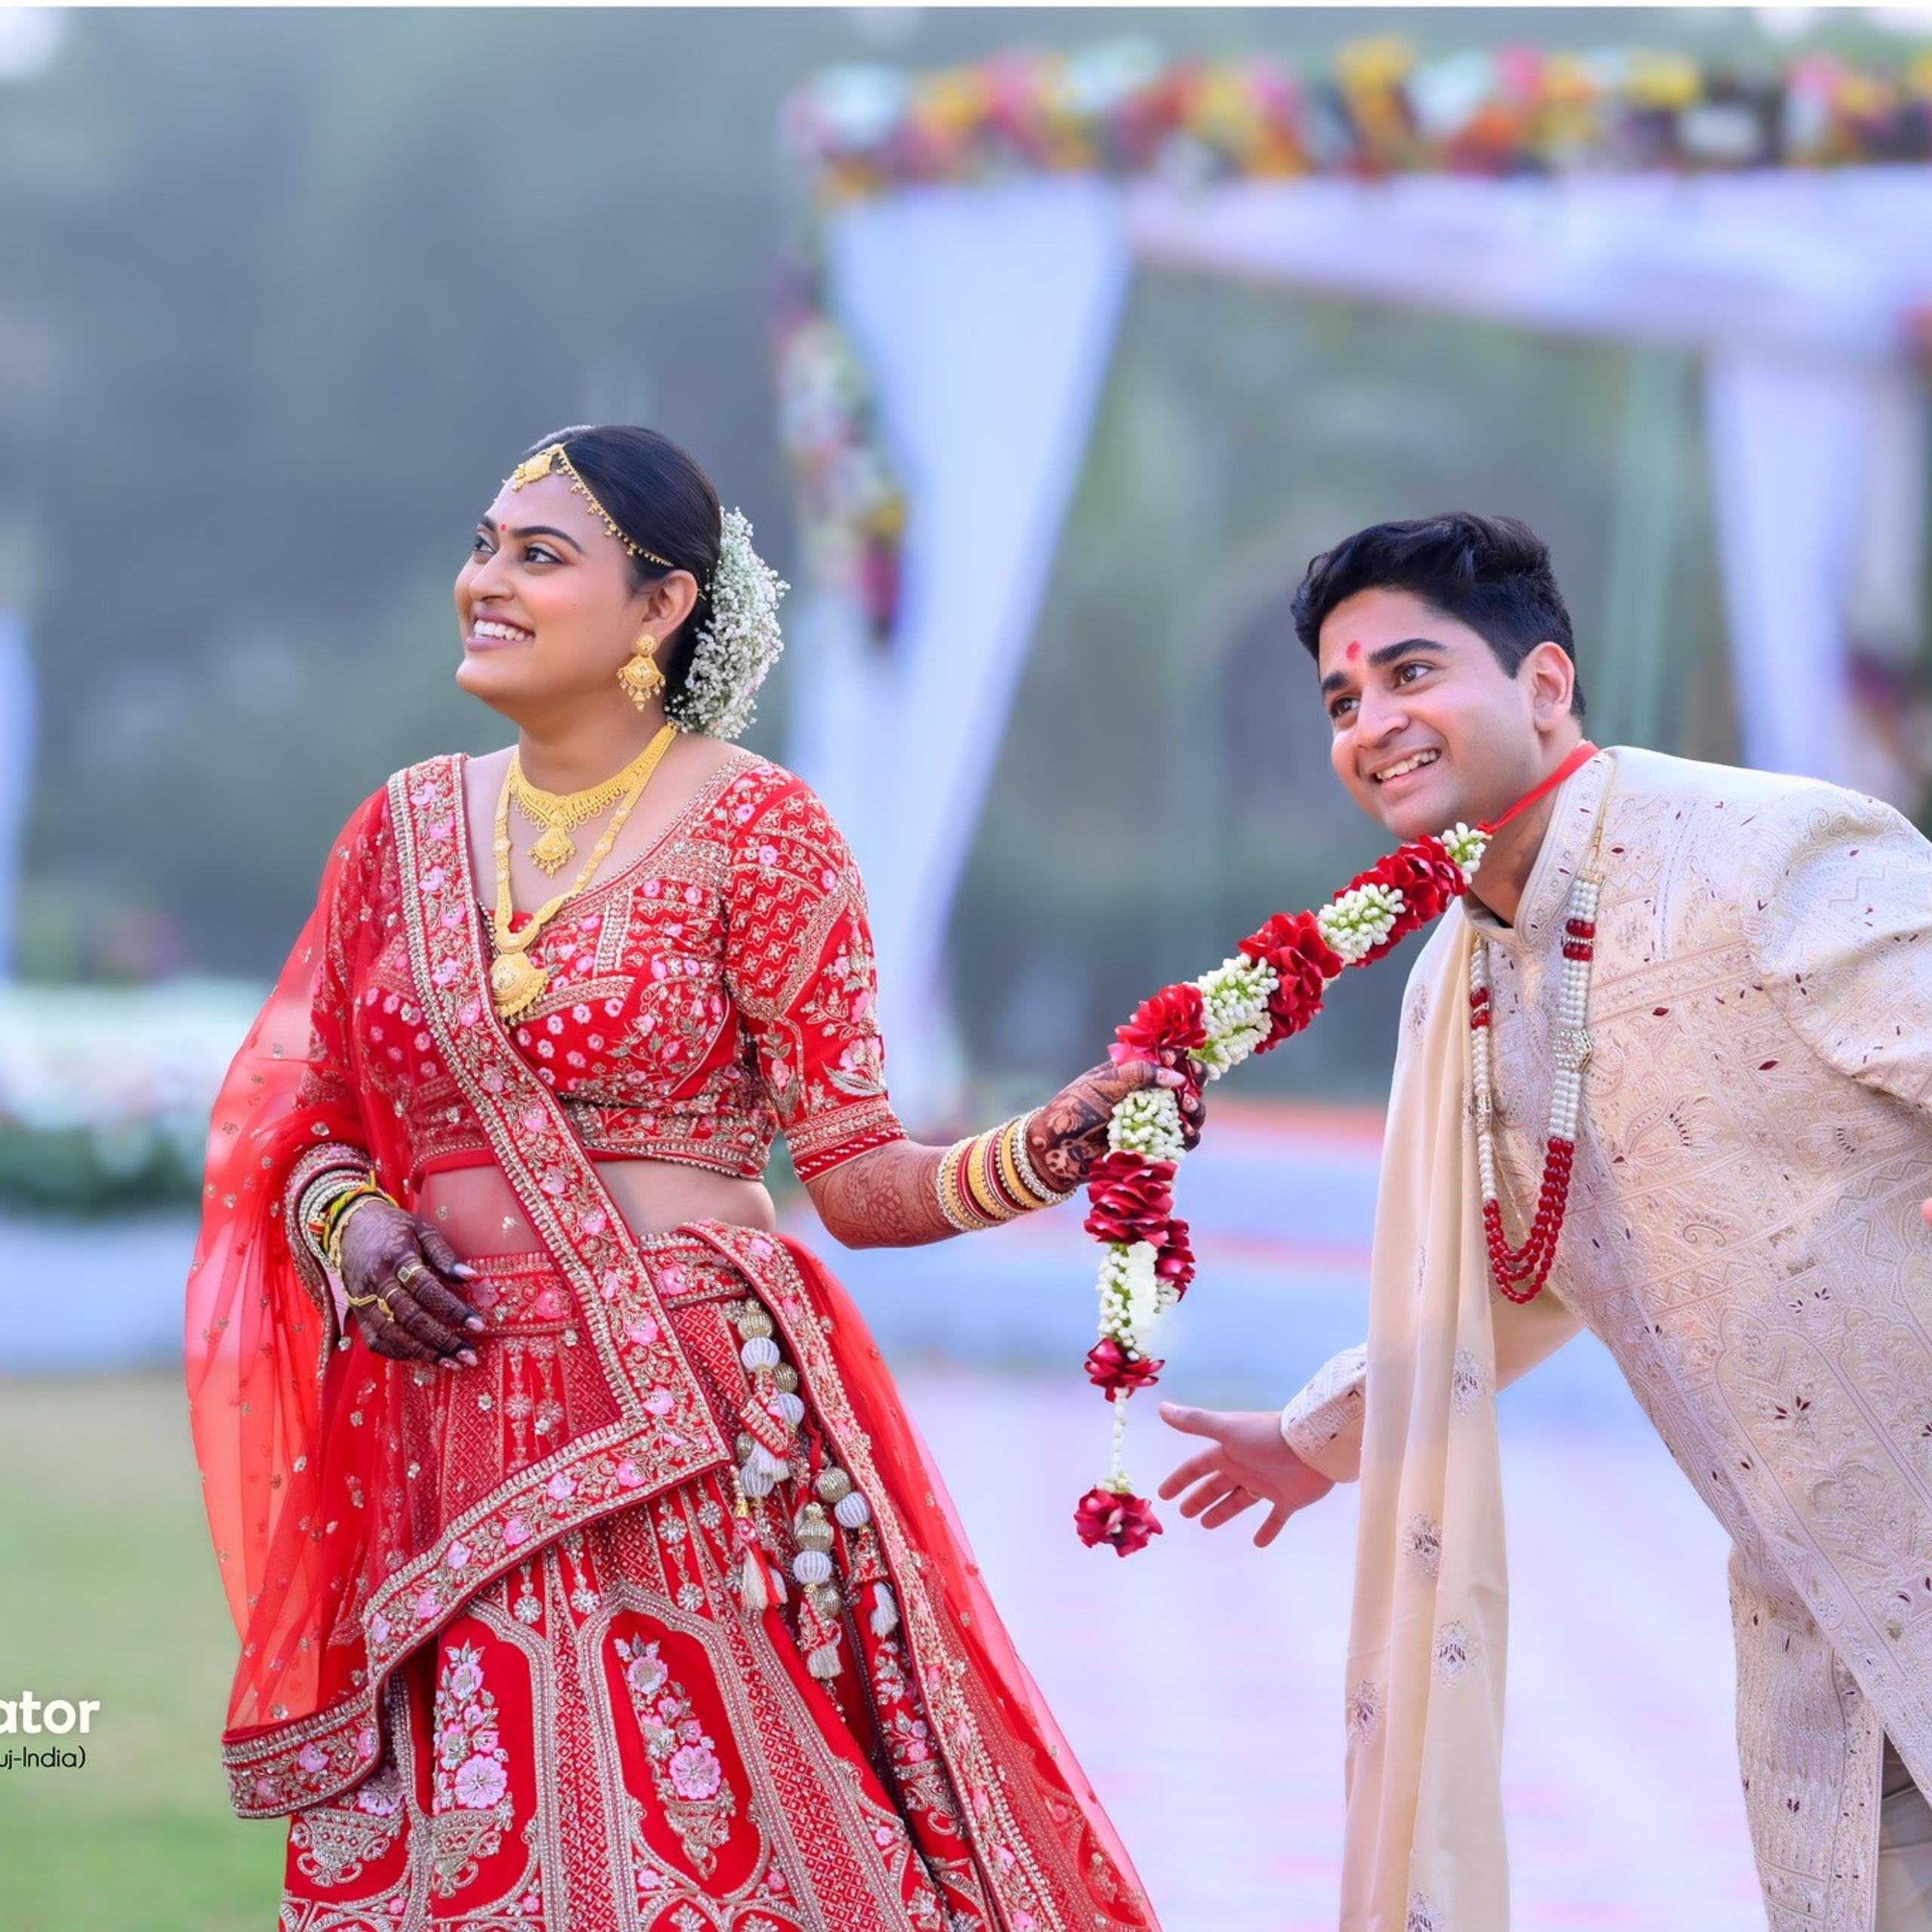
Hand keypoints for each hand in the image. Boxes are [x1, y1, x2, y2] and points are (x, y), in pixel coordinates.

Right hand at [337, 1199, 486, 1368]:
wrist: (350, 1227)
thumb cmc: (394, 1228)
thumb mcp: (422, 1230)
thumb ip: (445, 1254)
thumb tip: (472, 1277)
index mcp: (396, 1258)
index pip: (427, 1288)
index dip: (452, 1309)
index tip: (478, 1324)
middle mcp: (377, 1282)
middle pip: (410, 1318)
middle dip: (442, 1340)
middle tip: (469, 1355)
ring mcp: (364, 1300)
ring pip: (392, 1334)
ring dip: (424, 1353)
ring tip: (452, 1362)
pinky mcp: (357, 1312)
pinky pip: (375, 1340)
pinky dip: (399, 1353)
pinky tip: (423, 1357)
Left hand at [1025, 1050, 1207, 1194]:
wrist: (1055, 1148)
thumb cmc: (1074, 1108)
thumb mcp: (1105, 1082)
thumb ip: (1140, 1075)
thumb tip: (1177, 1078)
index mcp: (1134, 1072)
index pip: (1167, 1060)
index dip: (1178, 1058)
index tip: (1176, 1058)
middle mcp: (1146, 1095)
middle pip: (1184, 1087)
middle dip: (1194, 1084)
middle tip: (1190, 1087)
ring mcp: (1150, 1122)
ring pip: (1187, 1115)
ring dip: (1195, 1111)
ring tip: (1189, 1110)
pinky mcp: (1151, 1147)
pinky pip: (1178, 1142)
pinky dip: (1187, 1138)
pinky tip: (1186, 1134)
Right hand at [1156, 1402, 1334, 1547]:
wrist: (1313, 1447)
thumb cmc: (1266, 1438)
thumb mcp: (1227, 1429)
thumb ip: (1195, 1422)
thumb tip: (1162, 1408)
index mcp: (1229, 1452)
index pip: (1198, 1467)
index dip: (1180, 1480)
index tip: (1164, 1495)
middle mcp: (1245, 1468)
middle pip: (1216, 1486)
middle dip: (1200, 1498)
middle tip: (1184, 1514)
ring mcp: (1267, 1484)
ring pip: (1239, 1501)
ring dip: (1223, 1512)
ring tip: (1207, 1525)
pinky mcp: (1288, 1499)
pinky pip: (1275, 1518)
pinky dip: (1268, 1530)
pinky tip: (1258, 1543)